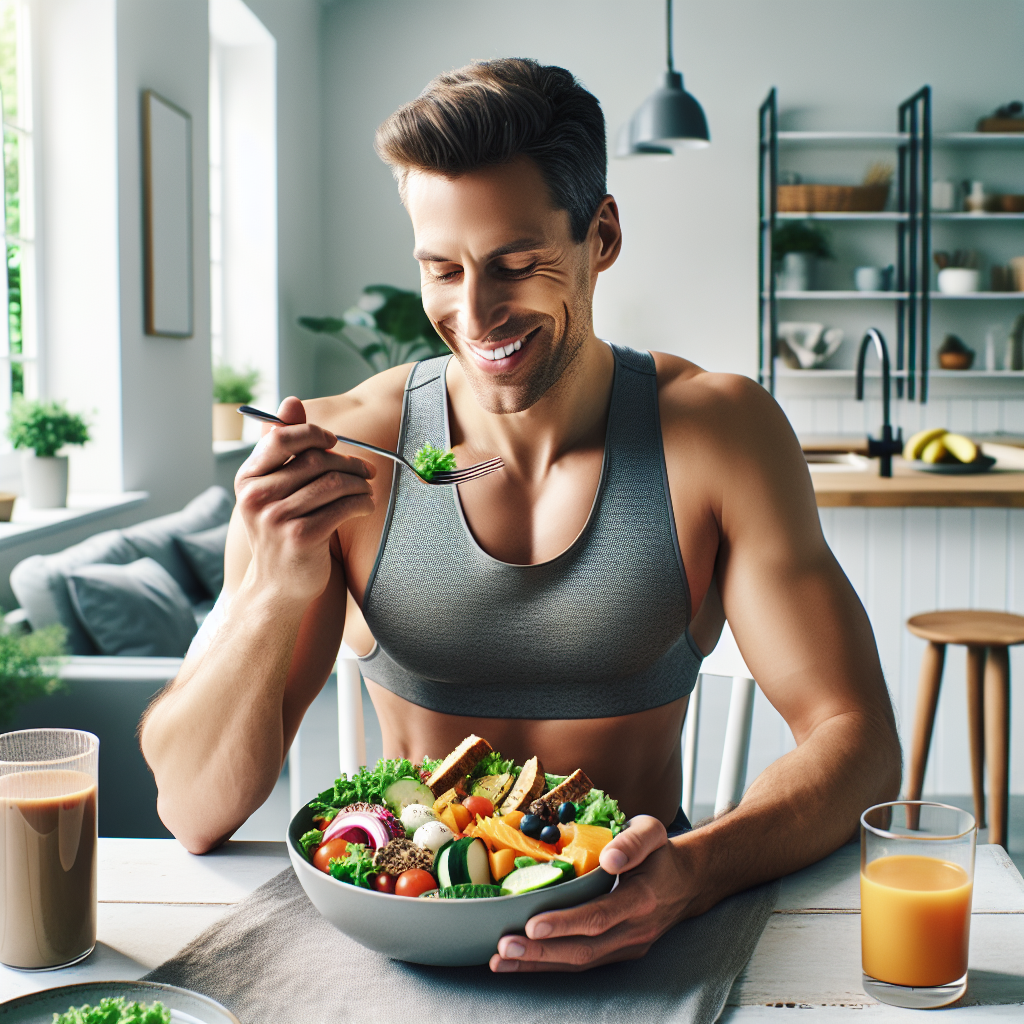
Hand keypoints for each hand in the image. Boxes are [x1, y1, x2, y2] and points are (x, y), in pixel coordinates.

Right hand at [234, 397, 375, 602]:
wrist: (277, 587)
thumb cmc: (281, 530)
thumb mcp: (273, 488)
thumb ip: (282, 447)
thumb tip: (291, 401)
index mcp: (247, 479)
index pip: (282, 438)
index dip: (313, 433)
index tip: (334, 441)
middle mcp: (256, 497)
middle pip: (315, 460)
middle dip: (348, 462)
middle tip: (367, 470)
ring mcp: (277, 518)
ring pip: (334, 482)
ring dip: (360, 483)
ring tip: (367, 489)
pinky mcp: (301, 537)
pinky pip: (343, 507)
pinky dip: (362, 502)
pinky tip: (366, 505)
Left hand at [489, 815, 690, 972]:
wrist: (688, 883)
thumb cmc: (661, 853)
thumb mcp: (652, 832)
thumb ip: (633, 842)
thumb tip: (610, 858)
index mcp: (642, 898)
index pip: (600, 916)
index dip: (566, 923)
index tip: (534, 923)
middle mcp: (634, 930)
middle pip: (584, 948)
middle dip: (541, 950)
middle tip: (503, 945)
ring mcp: (627, 947)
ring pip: (580, 962)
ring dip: (539, 963)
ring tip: (501, 959)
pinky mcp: (618, 953)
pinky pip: (583, 962)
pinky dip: (550, 964)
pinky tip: (521, 961)